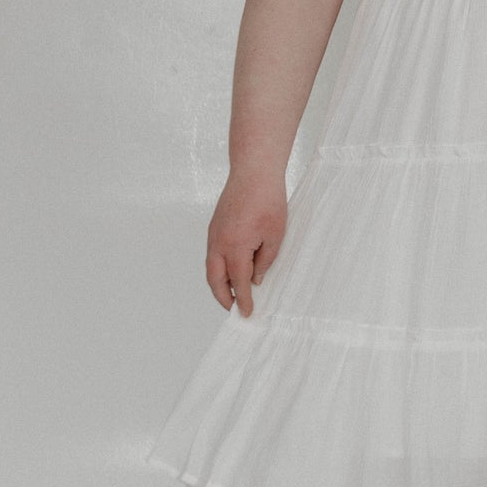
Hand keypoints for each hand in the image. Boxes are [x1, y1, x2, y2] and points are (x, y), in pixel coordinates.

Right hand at [205, 170, 286, 315]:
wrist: (253, 173)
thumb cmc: (267, 201)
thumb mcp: (275, 236)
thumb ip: (265, 261)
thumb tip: (255, 278)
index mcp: (235, 248)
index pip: (238, 282)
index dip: (243, 300)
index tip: (246, 313)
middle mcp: (218, 243)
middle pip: (215, 279)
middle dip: (223, 297)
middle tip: (234, 308)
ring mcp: (214, 234)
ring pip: (211, 267)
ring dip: (219, 283)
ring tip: (233, 293)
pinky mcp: (214, 227)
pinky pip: (212, 254)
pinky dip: (218, 268)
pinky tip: (231, 270)